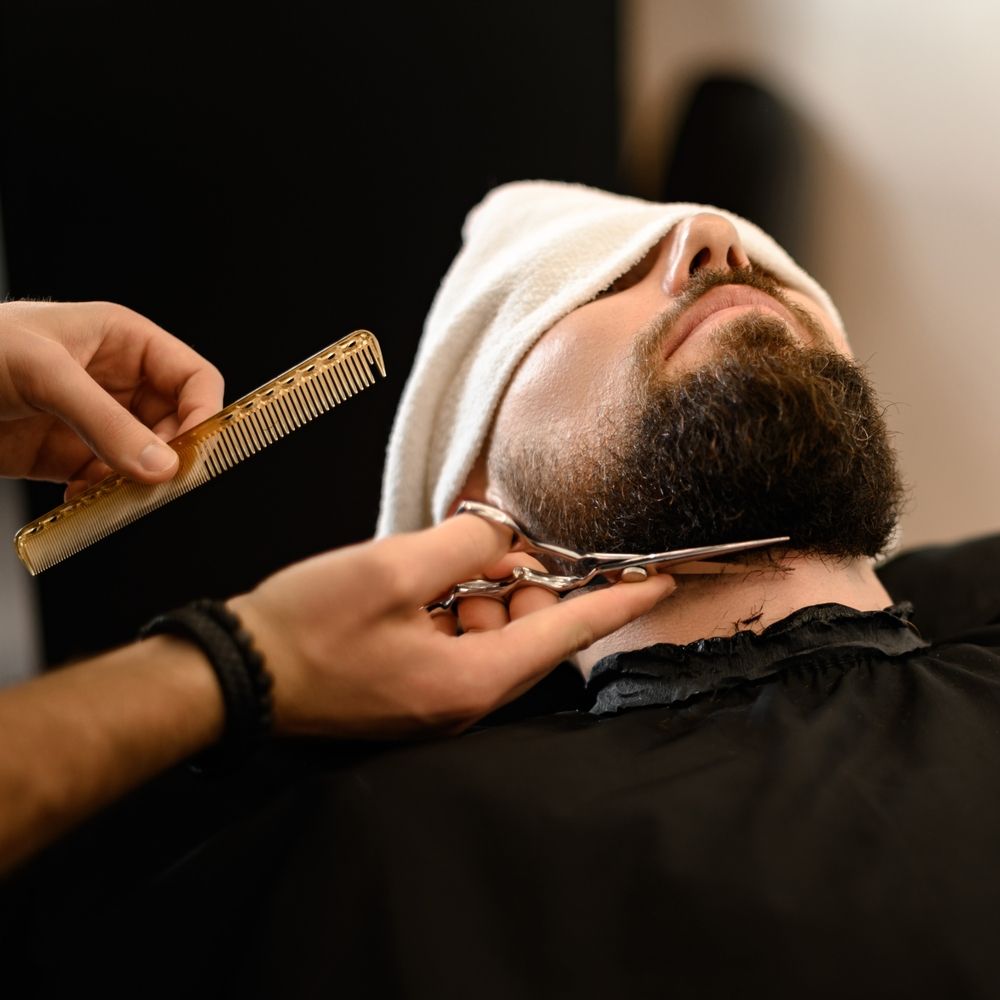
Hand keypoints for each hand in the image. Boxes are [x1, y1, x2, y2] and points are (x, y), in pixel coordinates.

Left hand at [0, 300, 223, 496]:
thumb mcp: (44, 375)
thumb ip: (106, 423)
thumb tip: (162, 468)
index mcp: (123, 342)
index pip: (192, 378)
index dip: (202, 414)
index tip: (193, 453)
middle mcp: (116, 382)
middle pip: (175, 425)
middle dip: (168, 457)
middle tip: (156, 485)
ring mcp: (94, 422)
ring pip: (145, 460)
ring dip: (136, 484)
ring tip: (113, 495)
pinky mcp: (67, 456)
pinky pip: (107, 483)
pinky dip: (104, 499)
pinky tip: (82, 499)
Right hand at [229, 514, 675, 738]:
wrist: (241, 674)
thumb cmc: (307, 629)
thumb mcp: (391, 569)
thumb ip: (462, 545)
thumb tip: (499, 535)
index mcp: (471, 679)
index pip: (566, 633)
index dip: (616, 603)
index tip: (659, 583)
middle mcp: (465, 698)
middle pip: (529, 630)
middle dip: (520, 582)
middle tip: (484, 544)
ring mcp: (439, 699)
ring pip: (494, 634)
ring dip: (480, 591)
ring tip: (435, 565)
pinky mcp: (414, 689)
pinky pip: (461, 642)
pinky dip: (454, 607)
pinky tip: (421, 586)